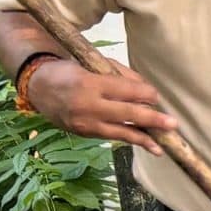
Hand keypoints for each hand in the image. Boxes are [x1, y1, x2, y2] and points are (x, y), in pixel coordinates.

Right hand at [22, 56, 174, 151]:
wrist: (38, 88)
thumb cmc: (70, 72)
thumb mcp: (93, 65)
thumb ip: (121, 75)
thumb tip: (147, 90)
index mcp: (89, 83)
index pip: (124, 90)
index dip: (144, 94)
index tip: (156, 96)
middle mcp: (87, 105)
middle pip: (125, 113)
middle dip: (151, 119)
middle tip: (172, 124)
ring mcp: (85, 122)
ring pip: (120, 132)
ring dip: (144, 138)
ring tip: (163, 146)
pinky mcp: (84, 133)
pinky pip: (112, 137)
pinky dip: (130, 140)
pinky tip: (148, 145)